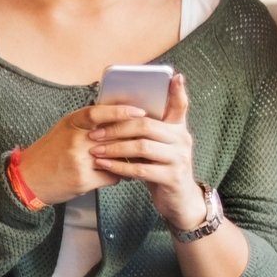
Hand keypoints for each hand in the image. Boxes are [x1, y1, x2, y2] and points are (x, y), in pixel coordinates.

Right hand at [15, 106, 129, 206]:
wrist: (27, 179)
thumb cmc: (48, 153)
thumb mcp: (64, 131)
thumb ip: (87, 125)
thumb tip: (118, 120)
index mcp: (70, 124)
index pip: (99, 112)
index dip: (121, 111)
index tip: (140, 112)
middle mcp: (75, 140)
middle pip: (114, 136)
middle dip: (131, 139)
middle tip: (146, 139)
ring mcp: (79, 160)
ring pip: (117, 157)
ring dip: (127, 160)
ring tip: (135, 159)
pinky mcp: (83, 179)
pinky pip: (112, 176)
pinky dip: (118, 175)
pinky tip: (117, 174)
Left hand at [89, 75, 208, 227]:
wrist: (178, 200)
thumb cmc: (161, 168)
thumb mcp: (158, 146)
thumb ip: (146, 130)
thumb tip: (119, 110)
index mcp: (178, 129)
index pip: (180, 105)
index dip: (177, 91)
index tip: (174, 76)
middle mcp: (182, 140)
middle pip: (146, 125)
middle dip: (116, 127)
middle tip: (94, 133)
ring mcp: (179, 159)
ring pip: (142, 146)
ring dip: (114, 148)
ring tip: (94, 149)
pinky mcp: (171, 177)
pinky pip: (141, 169)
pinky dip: (119, 167)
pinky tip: (104, 165)